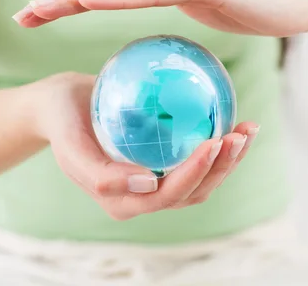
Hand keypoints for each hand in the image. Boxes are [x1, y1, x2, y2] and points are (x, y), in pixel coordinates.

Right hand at [39, 72, 259, 219]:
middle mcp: (143, 195)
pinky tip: (233, 119)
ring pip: (202, 179)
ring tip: (247, 128)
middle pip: (194, 191)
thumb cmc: (63, 124)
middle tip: (240, 132)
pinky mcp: (163, 159)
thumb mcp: (70, 147)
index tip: (215, 140)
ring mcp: (155, 178)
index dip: (197, 173)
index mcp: (123, 201)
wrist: (60, 107)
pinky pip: (196, 158)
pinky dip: (219, 144)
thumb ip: (101, 175)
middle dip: (222, 167)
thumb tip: (148, 183)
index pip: (169, 195)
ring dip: (229, 158)